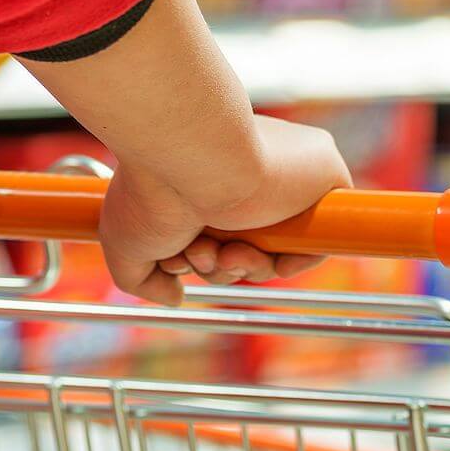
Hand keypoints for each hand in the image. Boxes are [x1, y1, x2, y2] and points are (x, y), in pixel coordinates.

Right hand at [98, 115, 352, 304]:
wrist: (192, 154)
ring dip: (244, 267)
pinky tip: (263, 256)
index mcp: (210, 180)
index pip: (218, 237)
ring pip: (276, 251)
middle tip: (197, 252)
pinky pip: (319, 241)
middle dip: (219, 266)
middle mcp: (248, 176)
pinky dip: (294, 261)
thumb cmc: (152, 189)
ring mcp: (286, 179)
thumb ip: (144, 279)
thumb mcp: (126, 242)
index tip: (179, 257)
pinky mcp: (323, 177)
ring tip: (217, 247)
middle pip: (246, 250)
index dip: (201, 259)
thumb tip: (175, 296)